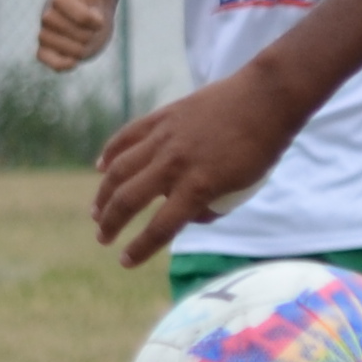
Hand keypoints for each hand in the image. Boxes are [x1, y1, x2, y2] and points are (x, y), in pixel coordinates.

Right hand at [34, 0, 117, 72]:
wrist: (81, 20)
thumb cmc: (90, 8)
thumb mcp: (96, 0)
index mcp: (59, 0)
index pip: (84, 19)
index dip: (97, 22)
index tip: (99, 20)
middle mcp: (47, 16)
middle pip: (81, 36)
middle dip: (91, 35)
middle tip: (89, 31)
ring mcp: (44, 35)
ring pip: (73, 51)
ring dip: (84, 49)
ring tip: (83, 42)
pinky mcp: (44, 52)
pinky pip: (49, 61)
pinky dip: (62, 64)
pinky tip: (73, 62)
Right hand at [90, 70, 292, 263]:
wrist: (265, 99)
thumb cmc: (261, 148)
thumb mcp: (241, 189)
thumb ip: (211, 207)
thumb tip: (187, 216)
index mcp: (198, 187)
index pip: (160, 228)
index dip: (139, 249)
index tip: (125, 262)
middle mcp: (175, 164)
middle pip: (129, 199)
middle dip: (111, 223)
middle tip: (103, 238)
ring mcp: (165, 138)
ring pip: (119, 169)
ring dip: (103, 193)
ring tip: (96, 211)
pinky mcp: (162, 117)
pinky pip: (127, 136)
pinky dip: (110, 152)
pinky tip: (101, 167)